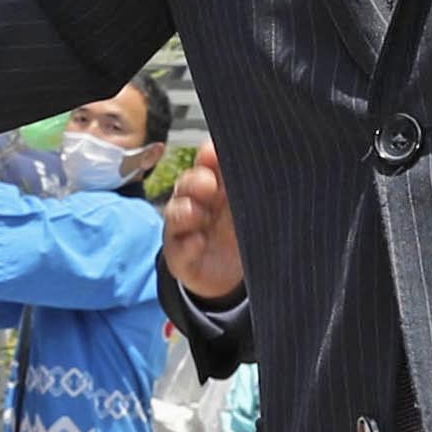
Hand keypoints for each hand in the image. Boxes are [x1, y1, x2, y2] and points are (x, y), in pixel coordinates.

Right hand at [163, 150, 245, 303]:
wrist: (228, 277)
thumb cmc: (238, 234)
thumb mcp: (248, 210)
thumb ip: (249, 188)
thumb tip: (255, 160)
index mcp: (214, 187)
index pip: (207, 164)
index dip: (209, 156)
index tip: (213, 153)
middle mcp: (195, 203)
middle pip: (187, 184)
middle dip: (195, 181)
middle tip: (209, 184)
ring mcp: (184, 230)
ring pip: (176, 213)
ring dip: (186, 211)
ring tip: (199, 214)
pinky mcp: (180, 257)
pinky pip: (178, 249)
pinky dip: (187, 245)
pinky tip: (198, 243)